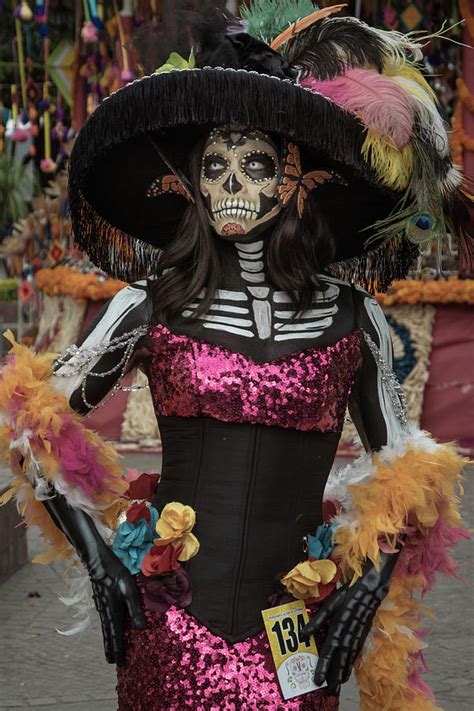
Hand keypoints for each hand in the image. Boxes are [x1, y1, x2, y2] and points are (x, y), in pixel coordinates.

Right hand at [41, 493, 145, 665]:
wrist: (96, 558)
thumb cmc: (114, 571)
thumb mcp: (128, 588)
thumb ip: (134, 609)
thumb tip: (141, 629)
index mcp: (112, 610)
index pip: (115, 635)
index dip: (118, 649)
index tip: (119, 663)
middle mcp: (105, 610)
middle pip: (108, 634)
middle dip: (111, 647)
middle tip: (113, 662)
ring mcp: (101, 604)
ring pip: (105, 627)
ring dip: (108, 639)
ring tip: (110, 650)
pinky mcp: (100, 598)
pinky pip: (104, 618)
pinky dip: (106, 628)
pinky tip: (107, 627)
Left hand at [302, 553, 398, 692]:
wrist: (374, 583)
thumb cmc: (349, 589)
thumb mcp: (332, 602)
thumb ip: (318, 619)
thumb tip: (303, 634)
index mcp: (341, 623)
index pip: (330, 648)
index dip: (323, 664)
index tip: (318, 679)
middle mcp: (350, 631)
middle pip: (341, 657)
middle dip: (334, 673)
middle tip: (328, 690)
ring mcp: (359, 632)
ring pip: (350, 656)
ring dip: (343, 671)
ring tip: (337, 685)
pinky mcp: (364, 631)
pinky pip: (356, 650)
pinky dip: (352, 662)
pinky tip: (348, 671)